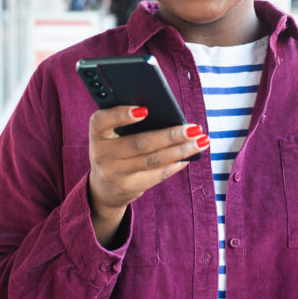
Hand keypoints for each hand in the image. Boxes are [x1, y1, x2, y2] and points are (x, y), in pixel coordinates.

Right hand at [87, 106, 207, 246]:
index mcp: (96, 133)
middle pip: (139, 143)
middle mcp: (101, 154)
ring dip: (181, 150)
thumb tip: (169, 115)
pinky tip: (189, 157)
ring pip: (153, 160)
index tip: (145, 110)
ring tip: (201, 141)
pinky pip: (157, 175)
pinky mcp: (128, 188)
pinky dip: (175, 165)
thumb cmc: (115, 147)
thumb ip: (129, 121)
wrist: (103, 187)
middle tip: (194, 128)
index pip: (102, 121)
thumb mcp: (112, 133)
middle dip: (170, 135)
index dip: (121, 115)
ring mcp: (114, 174)